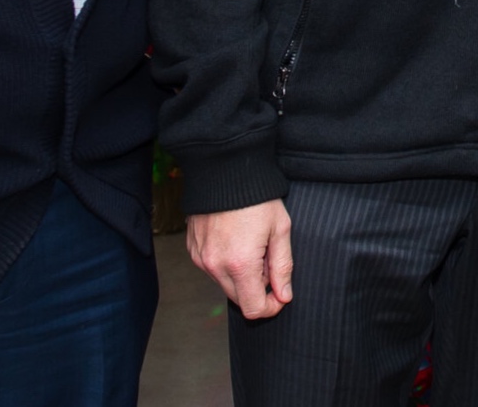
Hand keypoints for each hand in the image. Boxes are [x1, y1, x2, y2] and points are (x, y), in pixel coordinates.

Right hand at [186, 198, 293, 319]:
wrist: (225, 170)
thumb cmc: (256, 197)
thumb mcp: (280, 229)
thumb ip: (283, 267)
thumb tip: (284, 296)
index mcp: (240, 264)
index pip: (253, 309)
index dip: (271, 307)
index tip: (280, 293)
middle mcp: (216, 266)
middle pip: (239, 299)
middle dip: (257, 288)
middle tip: (267, 259)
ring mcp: (201, 258)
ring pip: (225, 284)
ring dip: (241, 275)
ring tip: (251, 245)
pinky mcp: (193, 250)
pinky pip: (212, 269)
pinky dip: (226, 264)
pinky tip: (235, 240)